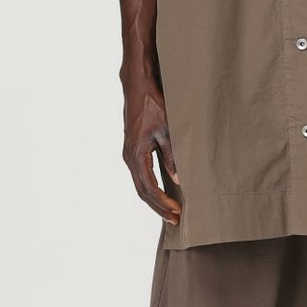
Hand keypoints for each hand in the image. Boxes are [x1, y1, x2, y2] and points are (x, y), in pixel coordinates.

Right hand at [122, 84, 181, 224]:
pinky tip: (161, 192)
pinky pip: (140, 175)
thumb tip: (178, 178)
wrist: (137, 87)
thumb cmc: (153, 105)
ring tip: (169, 211)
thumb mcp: (167, 130)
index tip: (177, 213)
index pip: (149, 188)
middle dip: (158, 207)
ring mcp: (129, 154)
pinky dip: (150, 188)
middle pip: (142, 191)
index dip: (163, 203)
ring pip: (140, 185)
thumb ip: (172, 155)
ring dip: (154, 200)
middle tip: (175, 219)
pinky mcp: (132, 150)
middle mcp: (129, 157)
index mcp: (136, 155)